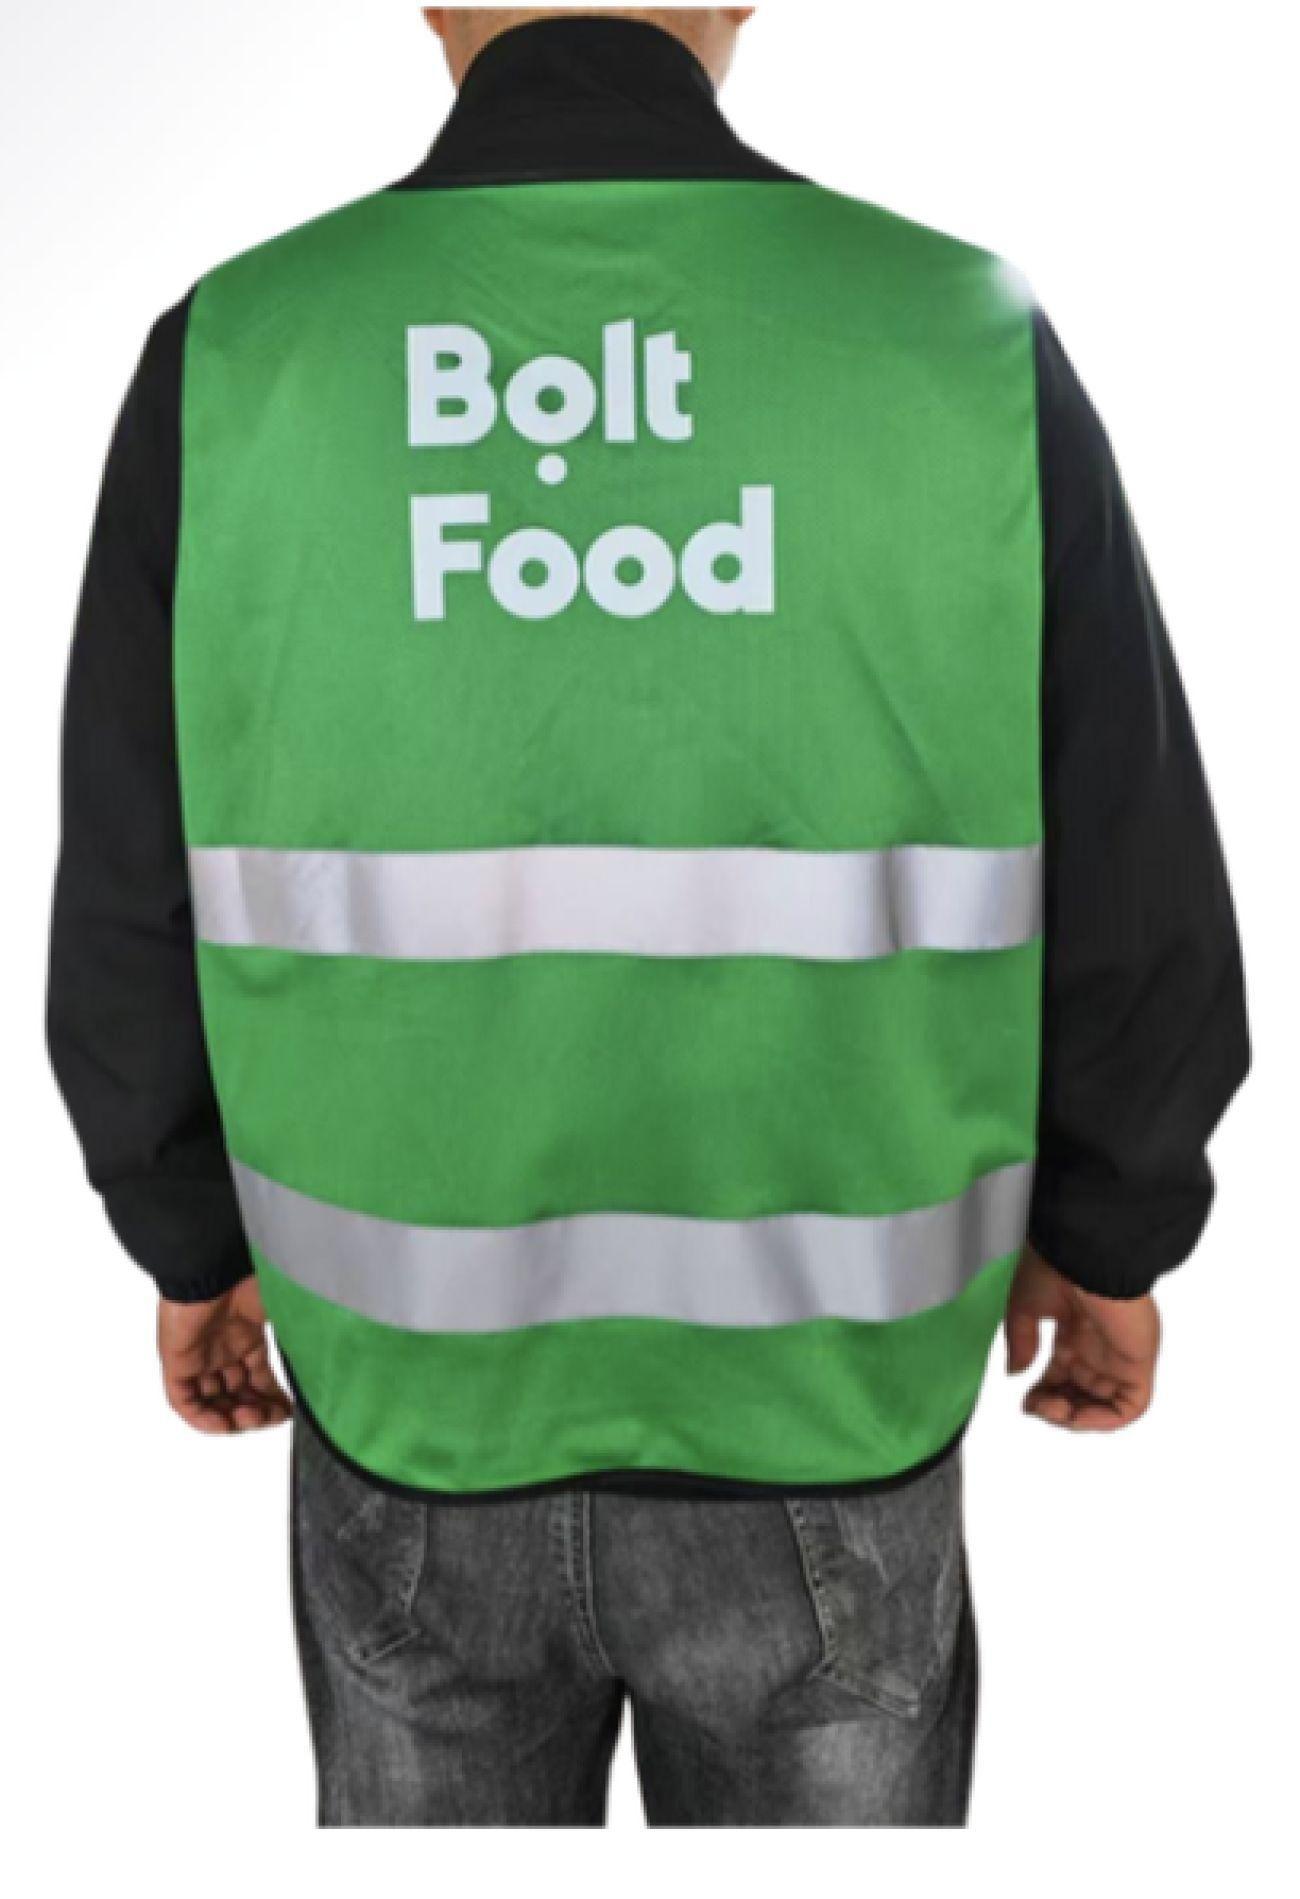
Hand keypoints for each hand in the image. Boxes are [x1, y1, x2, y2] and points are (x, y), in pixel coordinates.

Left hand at [158, 1278, 291, 1434]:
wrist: (218, 1267)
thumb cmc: (251, 1281)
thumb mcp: (284, 1318)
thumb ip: (297, 1345)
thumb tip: (317, 1373)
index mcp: (246, 1338)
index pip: (257, 1379)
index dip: (272, 1400)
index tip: (288, 1412)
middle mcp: (221, 1350)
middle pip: (235, 1395)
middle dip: (255, 1412)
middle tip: (269, 1416)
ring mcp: (197, 1357)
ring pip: (210, 1402)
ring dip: (231, 1419)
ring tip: (249, 1417)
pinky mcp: (175, 1361)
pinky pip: (183, 1401)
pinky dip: (202, 1418)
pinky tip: (225, 1423)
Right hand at [1004, 1247, 1159, 1431]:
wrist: (1084, 1252)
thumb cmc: (1054, 1265)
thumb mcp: (1023, 1306)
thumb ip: (1020, 1341)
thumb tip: (1016, 1373)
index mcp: (1074, 1331)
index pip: (1061, 1375)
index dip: (1042, 1394)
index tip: (1025, 1399)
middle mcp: (1097, 1346)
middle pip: (1081, 1395)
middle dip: (1057, 1409)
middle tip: (1038, 1407)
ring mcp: (1118, 1355)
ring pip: (1105, 1405)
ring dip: (1077, 1418)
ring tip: (1056, 1411)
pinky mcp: (1137, 1362)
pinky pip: (1131, 1405)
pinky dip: (1105, 1420)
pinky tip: (1078, 1417)